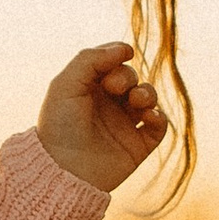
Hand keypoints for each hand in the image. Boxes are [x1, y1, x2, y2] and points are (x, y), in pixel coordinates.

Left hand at [38, 43, 167, 194]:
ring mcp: (123, 125)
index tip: (118, 58)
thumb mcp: (65, 85)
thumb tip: (126, 48)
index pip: (111, 63)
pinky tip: (148, 115)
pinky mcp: (137, 146)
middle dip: (127, 77)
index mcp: (87, 89)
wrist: (64, 171)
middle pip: (130, 78)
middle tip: (114, 88)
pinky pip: (159, 125)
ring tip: (136, 100)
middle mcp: (106, 105)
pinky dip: (159, 117)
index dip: (115, 58)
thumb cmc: (59, 126)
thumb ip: (91, 59)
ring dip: (147, 92)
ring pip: (147, 98)